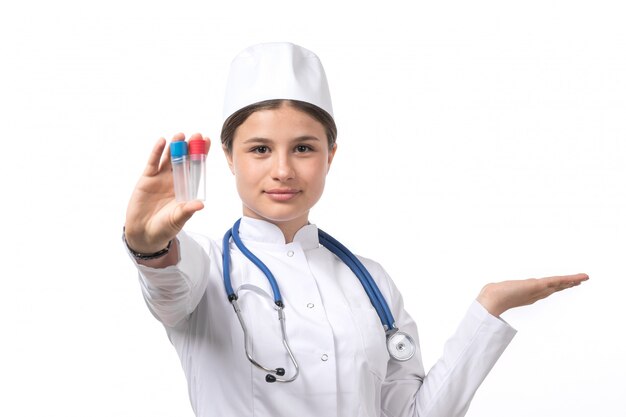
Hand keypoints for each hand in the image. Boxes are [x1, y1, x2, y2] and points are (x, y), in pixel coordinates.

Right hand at [124, 132, 210, 253]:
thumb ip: (187, 210)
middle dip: (190, 147)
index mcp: (186, 188)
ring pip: (169, 158)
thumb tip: (200, 204)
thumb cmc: (165, 227)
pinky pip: (153, 163)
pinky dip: (157, 152)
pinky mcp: (147, 179)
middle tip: (196, 135)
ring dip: (175, 146)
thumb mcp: (178, 218)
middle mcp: (175, 180)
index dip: (201, 155)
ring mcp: (161, 178)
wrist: (145, 233)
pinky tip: (162, 142)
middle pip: (184, 159)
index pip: (196, 168)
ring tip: (180, 135)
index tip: (208, 141)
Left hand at [476, 273, 588, 316]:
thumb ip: (497, 290)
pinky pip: (555, 282)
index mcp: (529, 294)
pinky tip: (574, 279)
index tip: (565, 284)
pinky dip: (566, 280)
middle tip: (581, 281)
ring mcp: (538, 290)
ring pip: (558, 285)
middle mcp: (535, 293)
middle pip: (555, 287)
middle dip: (568, 284)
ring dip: (571, 282)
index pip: (545, 289)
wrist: (492, 300)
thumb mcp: (498, 290)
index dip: (556, 287)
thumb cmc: (492, 296)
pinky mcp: (537, 286)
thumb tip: (489, 288)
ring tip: (583, 279)